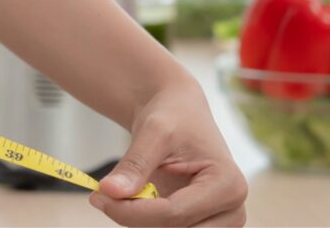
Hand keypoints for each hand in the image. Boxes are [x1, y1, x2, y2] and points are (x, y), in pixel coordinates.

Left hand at [89, 81, 247, 225]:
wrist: (179, 112)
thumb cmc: (173, 116)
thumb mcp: (153, 131)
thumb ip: (134, 164)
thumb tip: (109, 192)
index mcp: (229, 185)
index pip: (174, 214)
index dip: (131, 211)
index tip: (98, 196)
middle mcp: (231, 211)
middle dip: (135, 218)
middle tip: (103, 197)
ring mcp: (219, 223)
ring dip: (138, 220)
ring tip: (119, 192)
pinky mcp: (201, 225)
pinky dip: (143, 220)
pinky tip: (131, 199)